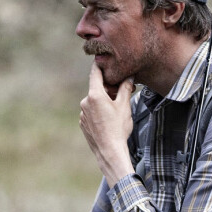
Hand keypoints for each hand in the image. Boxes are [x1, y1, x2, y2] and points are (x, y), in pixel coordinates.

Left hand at [79, 60, 134, 185]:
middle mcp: (85, 102)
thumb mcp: (124, 106)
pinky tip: (109, 120)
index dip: (100, 65)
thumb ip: (125, 88)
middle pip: (96, 88)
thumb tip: (129, 76)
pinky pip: (91, 112)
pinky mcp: (82, 123)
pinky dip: (99, 112)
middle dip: (108, 88)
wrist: (109, 152)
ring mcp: (82, 113)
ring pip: (94, 102)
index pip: (95, 72)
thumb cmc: (118, 129)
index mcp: (94, 95)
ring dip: (104, 102)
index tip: (104, 59)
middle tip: (121, 91)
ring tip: (116, 110)